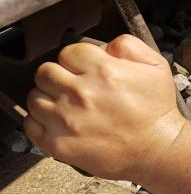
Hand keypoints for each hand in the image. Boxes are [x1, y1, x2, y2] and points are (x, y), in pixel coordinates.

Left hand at [24, 34, 185, 180]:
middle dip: (58, 75)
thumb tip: (104, 46)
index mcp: (104, 71)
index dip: (76, 59)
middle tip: (72, 85)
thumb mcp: (156, 66)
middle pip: (45, 71)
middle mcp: (81, 93)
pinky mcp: (58, 144)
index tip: (83, 68)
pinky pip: (30, 124)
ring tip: (65, 103)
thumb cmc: (156, 110)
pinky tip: (57, 120)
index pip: (69, 52)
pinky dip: (38, 121)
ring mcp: (66, 119)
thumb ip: (129, 45)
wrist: (157, 148)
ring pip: (35, 97)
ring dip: (47, 97)